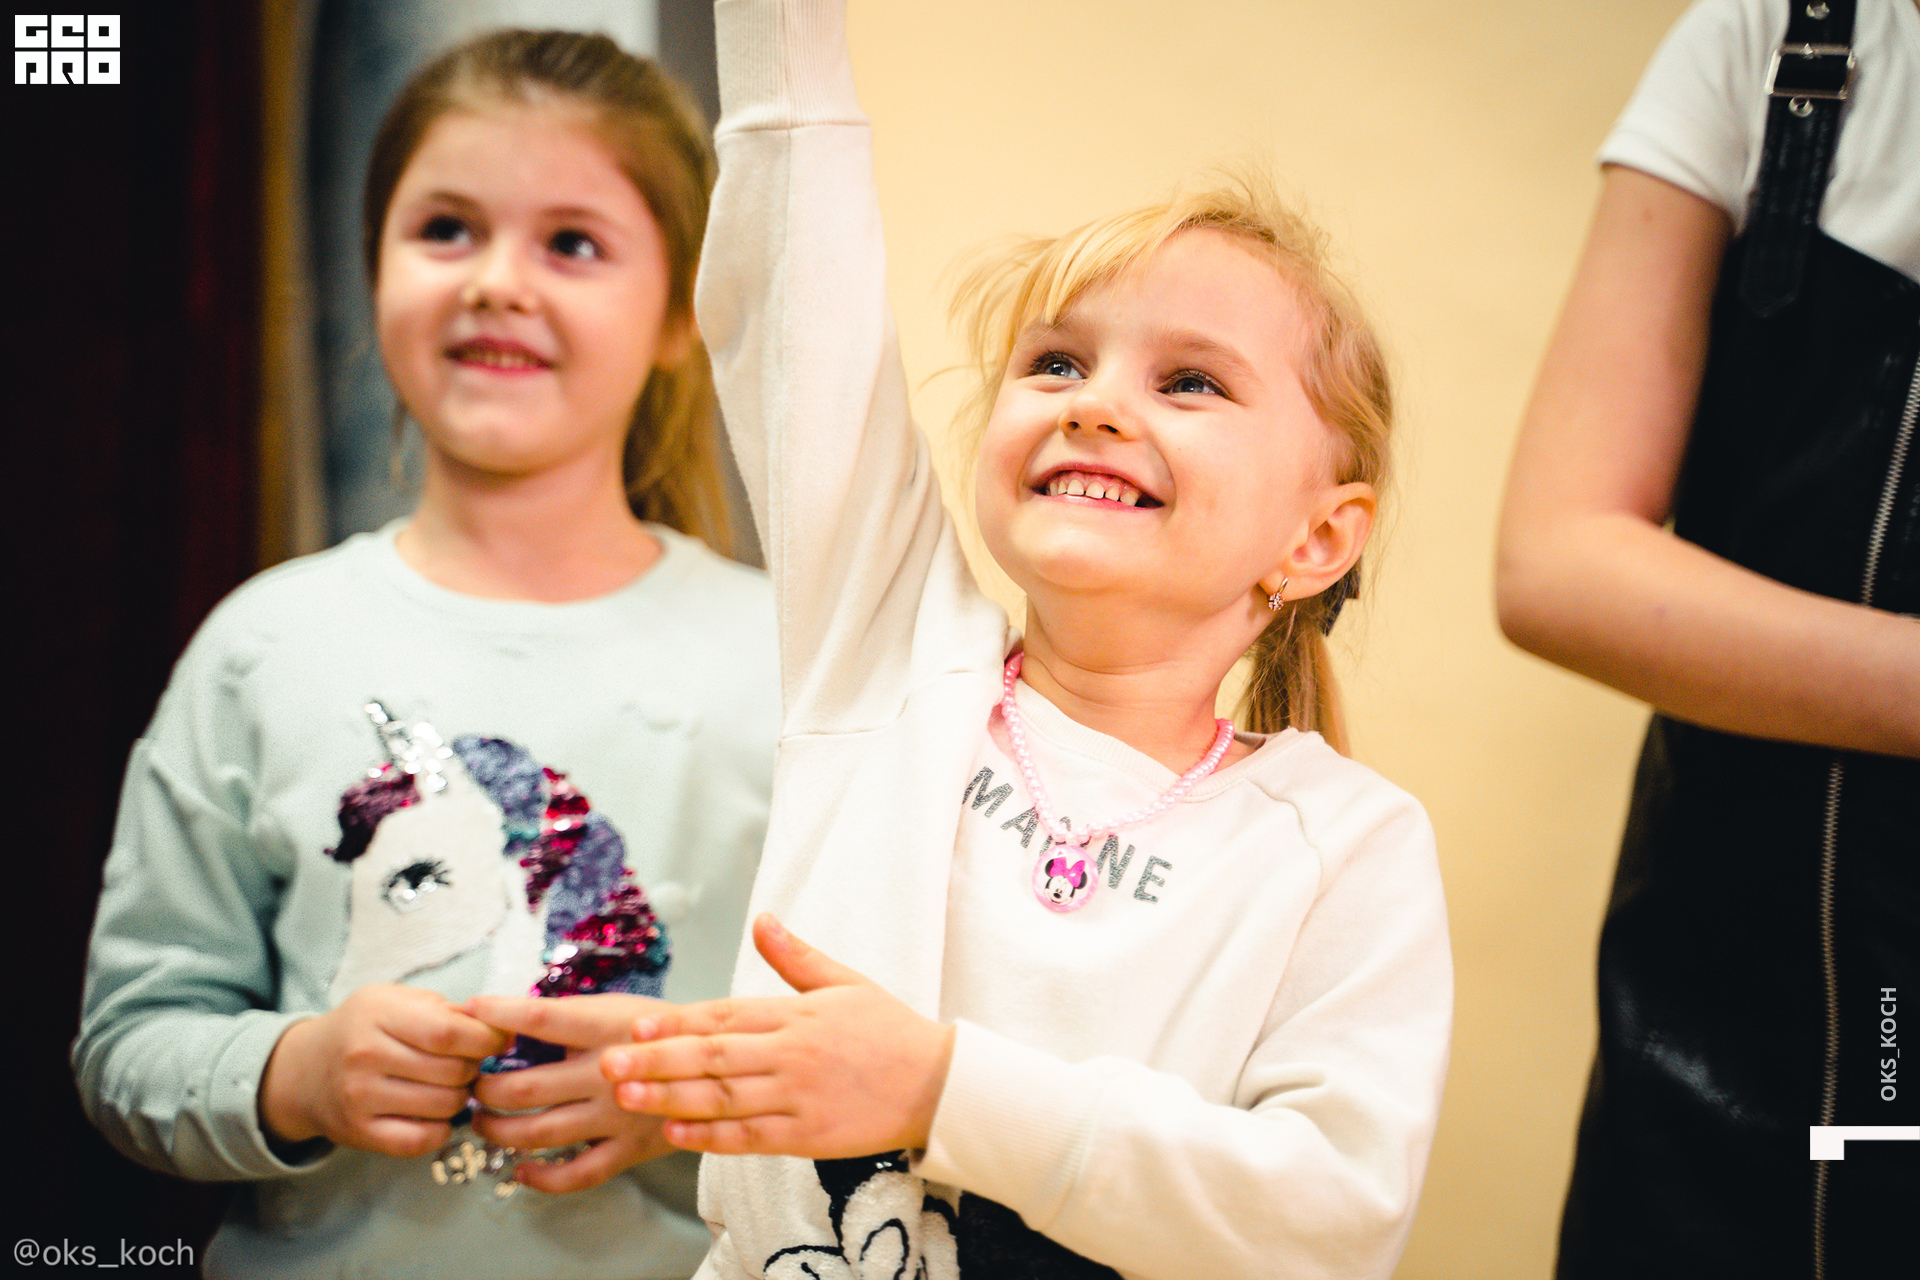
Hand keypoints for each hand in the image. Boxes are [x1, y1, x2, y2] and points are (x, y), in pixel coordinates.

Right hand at [258, 983, 509, 1157]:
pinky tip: (437, 1114)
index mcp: (379, 1014)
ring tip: (450, 1085)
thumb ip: (445, 1011)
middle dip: (475, 1067)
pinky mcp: (359, 1133)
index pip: (449, 1032)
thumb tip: (499, 1028)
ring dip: (461, 1097)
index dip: (486, 1039)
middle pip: (453, 1071)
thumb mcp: (396, 1001)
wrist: (303, 1070)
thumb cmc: (363, 1029)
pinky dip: (442, 1129)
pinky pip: (422, 1140)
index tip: (500, 1040)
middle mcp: (366, 1056)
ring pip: (445, 1106)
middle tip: (469, 1063)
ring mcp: (360, 1098)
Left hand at [463, 993, 678, 1192]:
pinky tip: (520, 1170)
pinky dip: (543, 1179)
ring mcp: (618, 1116)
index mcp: (607, 1027)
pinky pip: (578, 1174)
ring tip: (482, 1122)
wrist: (719, 1067)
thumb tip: (508, 1016)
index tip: (471, 1010)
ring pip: (541, 1132)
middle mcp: (610, 1071)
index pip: (542, 1018)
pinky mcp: (629, 1150)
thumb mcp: (620, 1007)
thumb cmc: (658, 1032)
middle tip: (470, 1085)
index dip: (501, 1014)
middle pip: (527, 1086)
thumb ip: (570, 1013)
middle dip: (485, 1088)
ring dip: (498, 1131)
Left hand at [601, 914, 955, 1157]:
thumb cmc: (891, 1031)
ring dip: (670, 1098)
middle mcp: (791, 1054)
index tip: (633, 1026)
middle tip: (608, 1065)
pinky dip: (712, 1137)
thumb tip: (763, 920)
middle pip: (713, 1057)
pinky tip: (677, 1134)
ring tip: (627, 1098)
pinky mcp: (808, 1135)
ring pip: (723, 1098)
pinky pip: (750, 1137)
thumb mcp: (846, 982)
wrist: (940, 1084)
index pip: (724, 1015)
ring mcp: (798, 1096)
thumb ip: (797, 957)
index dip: (675, 1022)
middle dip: (656, 1061)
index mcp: (796, 1014)